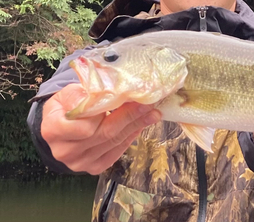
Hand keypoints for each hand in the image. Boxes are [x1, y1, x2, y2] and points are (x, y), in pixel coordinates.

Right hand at [41, 84, 161, 174]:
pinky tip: (140, 125)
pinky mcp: (94, 168)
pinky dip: (131, 136)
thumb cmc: (65, 108)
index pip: (85, 125)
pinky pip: (117, 151)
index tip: (129, 98)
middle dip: (130, 117)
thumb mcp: (68, 94)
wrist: (59, 129)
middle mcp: (65, 151)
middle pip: (105, 133)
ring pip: (115, 142)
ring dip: (136, 126)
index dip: (108, 112)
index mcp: (53, 130)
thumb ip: (87, 93)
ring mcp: (80, 163)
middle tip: (149, 104)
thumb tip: (115, 89)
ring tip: (152, 113)